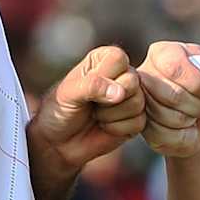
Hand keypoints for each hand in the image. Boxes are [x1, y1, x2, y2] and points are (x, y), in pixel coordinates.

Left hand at [29, 46, 145, 174]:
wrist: (59, 142)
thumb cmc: (59, 111)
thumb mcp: (68, 93)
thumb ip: (92, 86)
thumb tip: (120, 93)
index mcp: (104, 60)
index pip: (118, 58)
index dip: (105, 76)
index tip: (88, 88)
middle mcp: (121, 75)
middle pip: (132, 81)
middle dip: (109, 100)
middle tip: (93, 104)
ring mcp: (130, 97)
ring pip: (137, 103)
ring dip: (111, 116)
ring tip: (96, 115)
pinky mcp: (136, 119)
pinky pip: (139, 122)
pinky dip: (118, 128)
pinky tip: (105, 126)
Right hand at [138, 40, 199, 157]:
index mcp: (161, 52)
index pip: (175, 67)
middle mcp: (143, 74)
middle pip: (173, 95)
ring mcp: (139, 101)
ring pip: (166, 117)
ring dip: (192, 120)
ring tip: (196, 115)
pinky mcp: (141, 126)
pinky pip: (162, 135)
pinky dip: (183, 136)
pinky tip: (185, 129)